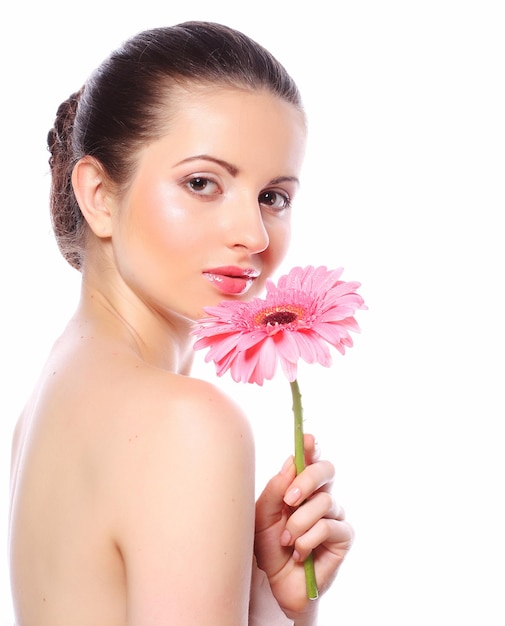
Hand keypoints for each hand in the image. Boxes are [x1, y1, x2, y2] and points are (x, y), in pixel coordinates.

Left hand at [254, 434, 352, 622]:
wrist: (276, 584)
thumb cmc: (269, 545)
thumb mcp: (263, 515)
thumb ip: (276, 489)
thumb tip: (290, 464)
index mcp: (301, 485)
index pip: (311, 458)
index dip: (311, 446)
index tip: (307, 439)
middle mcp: (321, 495)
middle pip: (327, 469)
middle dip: (308, 478)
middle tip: (289, 498)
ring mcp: (334, 515)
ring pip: (323, 502)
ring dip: (299, 523)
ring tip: (286, 540)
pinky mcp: (343, 537)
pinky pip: (328, 527)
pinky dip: (307, 540)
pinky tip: (299, 553)